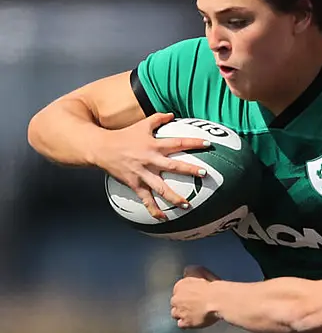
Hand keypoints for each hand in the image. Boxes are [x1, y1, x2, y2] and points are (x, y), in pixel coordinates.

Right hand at [93, 112, 210, 219]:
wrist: (101, 149)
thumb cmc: (124, 136)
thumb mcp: (142, 125)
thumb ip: (158, 119)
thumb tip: (172, 113)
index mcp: (154, 145)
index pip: (178, 142)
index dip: (194, 143)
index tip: (208, 144)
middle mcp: (150, 160)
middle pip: (173, 166)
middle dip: (189, 170)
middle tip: (205, 174)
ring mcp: (142, 174)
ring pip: (161, 188)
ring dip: (174, 197)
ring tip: (187, 205)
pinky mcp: (135, 184)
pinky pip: (146, 200)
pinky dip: (154, 210)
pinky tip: (163, 218)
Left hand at [170, 265, 221, 328]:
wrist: (218, 300)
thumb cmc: (212, 285)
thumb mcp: (200, 270)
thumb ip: (190, 271)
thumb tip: (186, 271)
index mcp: (179, 286)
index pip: (178, 290)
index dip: (186, 292)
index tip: (193, 294)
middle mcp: (176, 299)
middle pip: (175, 302)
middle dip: (182, 303)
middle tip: (193, 304)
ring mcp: (179, 312)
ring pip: (176, 314)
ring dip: (182, 313)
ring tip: (192, 313)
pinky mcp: (185, 322)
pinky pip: (181, 324)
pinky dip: (186, 323)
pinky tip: (192, 320)